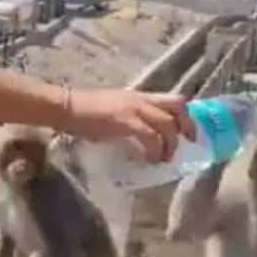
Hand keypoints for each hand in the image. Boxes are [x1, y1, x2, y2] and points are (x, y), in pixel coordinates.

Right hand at [64, 89, 195, 162]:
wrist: (67, 107)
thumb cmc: (84, 112)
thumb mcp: (114, 112)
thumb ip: (130, 121)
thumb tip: (142, 141)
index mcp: (139, 96)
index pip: (173, 100)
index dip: (186, 116)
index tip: (189, 134)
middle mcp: (141, 99)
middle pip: (178, 107)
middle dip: (187, 127)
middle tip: (186, 145)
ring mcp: (134, 109)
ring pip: (168, 124)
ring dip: (171, 144)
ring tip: (164, 158)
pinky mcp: (125, 121)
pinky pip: (150, 137)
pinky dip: (155, 150)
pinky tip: (149, 160)